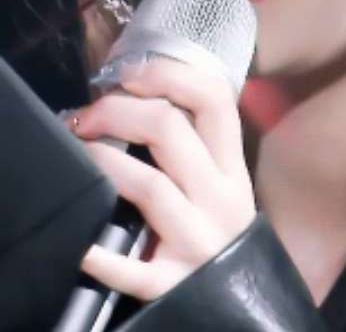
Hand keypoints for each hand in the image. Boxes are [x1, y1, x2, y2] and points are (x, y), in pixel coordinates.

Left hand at [68, 57, 255, 300]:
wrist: (238, 301)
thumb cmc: (218, 230)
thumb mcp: (222, 184)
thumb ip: (196, 146)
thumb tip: (140, 97)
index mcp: (232, 166)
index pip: (214, 99)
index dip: (170, 75)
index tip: (129, 73)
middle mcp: (221, 196)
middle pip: (171, 130)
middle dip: (117, 111)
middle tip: (86, 117)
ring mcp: (199, 238)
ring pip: (148, 185)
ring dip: (102, 162)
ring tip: (79, 152)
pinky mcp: (173, 281)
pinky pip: (132, 267)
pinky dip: (103, 255)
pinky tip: (86, 245)